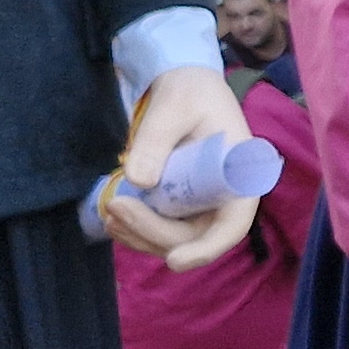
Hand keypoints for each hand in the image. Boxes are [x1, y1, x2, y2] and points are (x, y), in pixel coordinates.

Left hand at [103, 63, 259, 267]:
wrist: (184, 88)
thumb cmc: (190, 92)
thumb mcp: (174, 108)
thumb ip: (156, 139)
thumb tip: (138, 181)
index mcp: (239, 177)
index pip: (232, 225)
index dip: (207, 249)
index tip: (175, 261)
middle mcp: (223, 199)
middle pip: (193, 237)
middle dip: (152, 232)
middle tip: (115, 206)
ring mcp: (201, 206)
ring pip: (173, 240)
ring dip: (139, 236)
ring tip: (109, 211)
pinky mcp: (180, 207)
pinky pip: (159, 230)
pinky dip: (135, 230)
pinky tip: (112, 216)